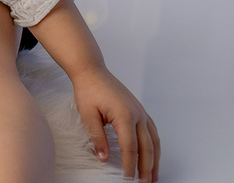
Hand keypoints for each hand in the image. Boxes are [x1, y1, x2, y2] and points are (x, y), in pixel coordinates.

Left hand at [71, 65, 159, 180]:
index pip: (130, 148)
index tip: (128, 179)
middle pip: (147, 147)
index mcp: (125, 116)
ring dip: (154, 159)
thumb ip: (96, 137)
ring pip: (154, 141)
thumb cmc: (88, 90)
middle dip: (147, 168)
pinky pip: (152, 131)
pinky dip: (154, 146)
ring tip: (153, 176)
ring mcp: (141, 112)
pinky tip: (152, 155)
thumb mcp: (87, 115)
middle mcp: (137, 114)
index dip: (130, 165)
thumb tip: (104, 158)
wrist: (92, 71)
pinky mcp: (140, 110)